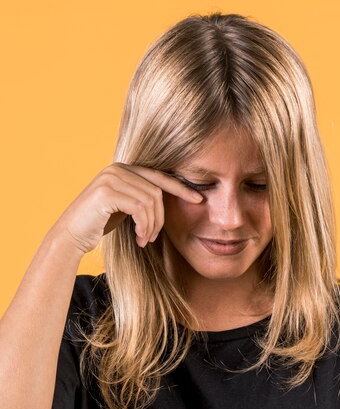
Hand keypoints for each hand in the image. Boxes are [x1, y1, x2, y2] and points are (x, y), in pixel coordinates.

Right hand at [50, 162, 202, 254]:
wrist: (71, 236)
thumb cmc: (99, 224)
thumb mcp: (125, 207)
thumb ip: (142, 198)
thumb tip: (168, 199)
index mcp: (123, 169)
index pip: (159, 176)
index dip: (180, 188)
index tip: (198, 199)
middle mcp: (117, 168)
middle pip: (156, 191)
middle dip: (160, 218)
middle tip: (153, 238)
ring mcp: (110, 178)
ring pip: (150, 201)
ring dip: (151, 226)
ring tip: (145, 240)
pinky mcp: (106, 192)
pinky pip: (139, 208)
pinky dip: (144, 226)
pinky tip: (139, 238)